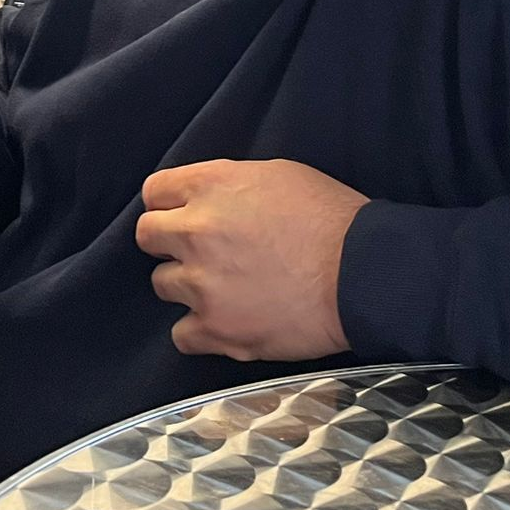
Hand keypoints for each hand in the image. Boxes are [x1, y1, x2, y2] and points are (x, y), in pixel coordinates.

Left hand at [135, 159, 368, 362]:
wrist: (362, 274)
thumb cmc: (331, 218)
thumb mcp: (277, 175)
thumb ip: (229, 184)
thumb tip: (209, 199)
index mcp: (211, 187)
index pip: (154, 192)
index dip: (169, 203)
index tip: (185, 214)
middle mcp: (196, 232)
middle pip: (147, 236)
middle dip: (169, 241)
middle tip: (202, 251)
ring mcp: (202, 284)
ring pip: (162, 284)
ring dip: (187, 284)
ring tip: (224, 287)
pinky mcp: (216, 329)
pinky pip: (181, 334)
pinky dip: (199, 330)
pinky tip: (225, 320)